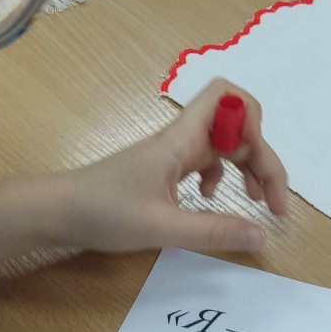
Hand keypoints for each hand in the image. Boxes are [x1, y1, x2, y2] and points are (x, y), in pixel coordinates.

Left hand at [60, 80, 287, 254]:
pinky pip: (207, 160)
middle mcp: (181, 139)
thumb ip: (213, 231)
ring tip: (258, 202)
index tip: (259, 164)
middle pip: (237, 128)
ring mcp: (173, 153)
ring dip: (248, 167)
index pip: (227, 96)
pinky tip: (213, 202)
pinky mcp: (165, 168)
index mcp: (180, 139)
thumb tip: (261, 235)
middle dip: (263, 159)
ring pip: (225, 145)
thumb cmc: (102, 212)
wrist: (56, 211)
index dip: (253, 119)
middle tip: (274, 204)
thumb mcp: (161, 227)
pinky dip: (222, 177)